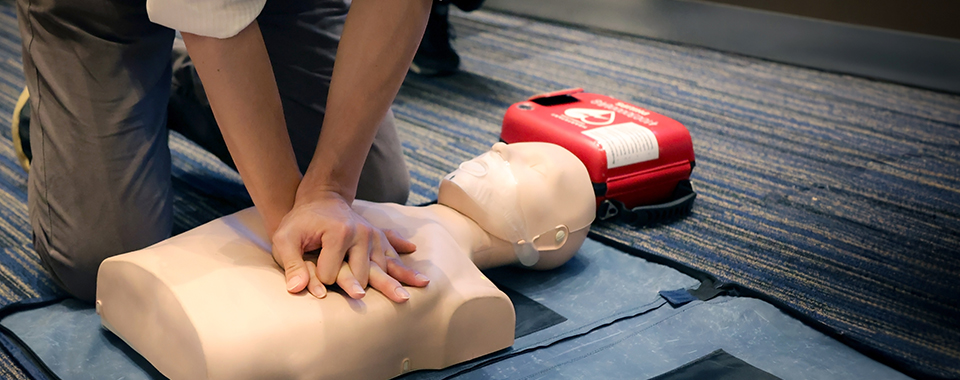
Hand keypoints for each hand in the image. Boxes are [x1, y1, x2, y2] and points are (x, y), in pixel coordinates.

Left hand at [271, 191, 428, 301]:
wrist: (319, 202)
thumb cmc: (299, 223)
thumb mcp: (285, 240)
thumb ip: (290, 264)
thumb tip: (295, 289)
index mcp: (339, 233)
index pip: (329, 275)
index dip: (317, 279)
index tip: (310, 275)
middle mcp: (362, 234)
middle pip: (361, 276)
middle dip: (352, 288)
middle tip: (358, 298)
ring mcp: (373, 236)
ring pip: (383, 268)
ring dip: (394, 284)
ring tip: (405, 299)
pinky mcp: (379, 238)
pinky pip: (393, 255)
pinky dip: (405, 269)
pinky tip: (420, 279)